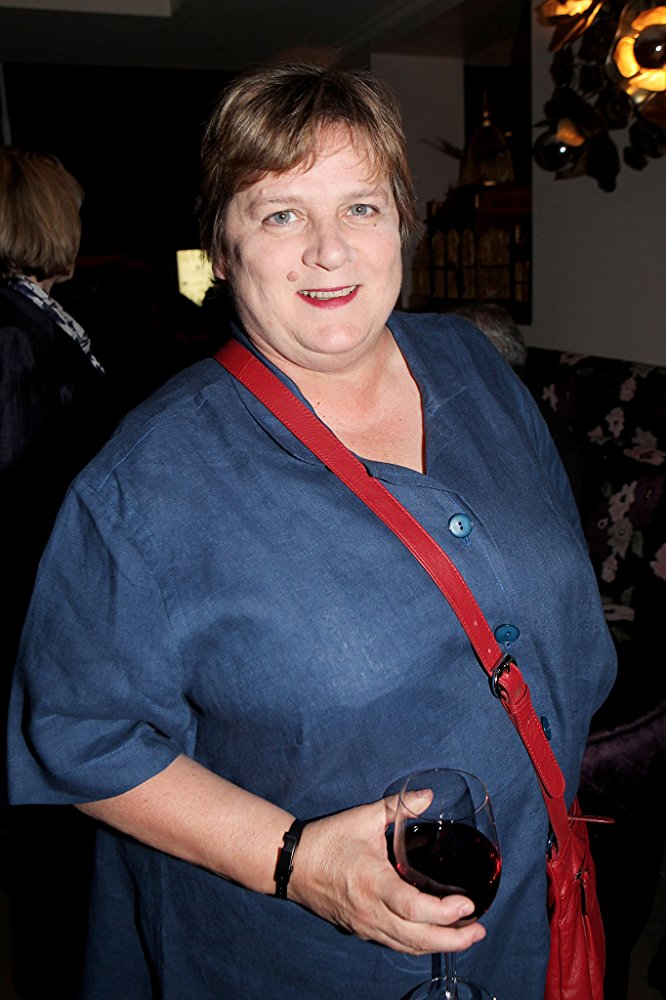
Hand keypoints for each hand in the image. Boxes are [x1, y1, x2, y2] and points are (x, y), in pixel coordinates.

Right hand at [287, 793, 486, 955]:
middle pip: (417, 938)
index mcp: (372, 882)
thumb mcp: (363, 817)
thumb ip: (398, 807)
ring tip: (465, 936)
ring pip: (408, 946)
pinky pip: (395, 944)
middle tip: (478, 929)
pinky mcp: (360, 929)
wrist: (290, 864)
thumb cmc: (327, 840)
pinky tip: (433, 936)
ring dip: (439, 946)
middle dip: (453, 940)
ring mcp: (365, 925)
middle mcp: (370, 911)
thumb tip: (429, 796)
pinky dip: (418, 944)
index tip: (467, 905)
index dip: (444, 913)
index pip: (413, 908)